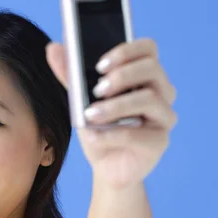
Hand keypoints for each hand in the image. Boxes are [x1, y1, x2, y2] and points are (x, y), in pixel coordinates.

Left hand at [46, 39, 176, 188]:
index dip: (126, 51)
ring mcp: (164, 117)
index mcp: (145, 76)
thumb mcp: (81, 101)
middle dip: (122, 76)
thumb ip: (71, 76)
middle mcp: (161, 93)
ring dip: (115, 106)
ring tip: (89, 115)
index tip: (99, 65)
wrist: (107, 168)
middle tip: (96, 90)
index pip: (148, 49)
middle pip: (152, 69)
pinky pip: (138, 134)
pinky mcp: (159, 142)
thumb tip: (53, 48)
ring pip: (148, 99)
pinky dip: (110, 135)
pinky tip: (91, 137)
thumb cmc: (100, 130)